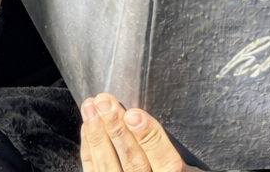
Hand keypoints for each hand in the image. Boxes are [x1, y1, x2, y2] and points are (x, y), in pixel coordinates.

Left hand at [80, 94, 204, 171]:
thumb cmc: (164, 166)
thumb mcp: (182, 162)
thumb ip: (165, 145)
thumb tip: (141, 116)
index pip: (166, 161)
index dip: (150, 137)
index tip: (134, 115)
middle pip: (134, 163)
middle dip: (118, 130)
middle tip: (105, 103)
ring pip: (109, 168)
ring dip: (97, 135)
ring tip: (90, 108)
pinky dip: (89, 149)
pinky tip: (88, 127)